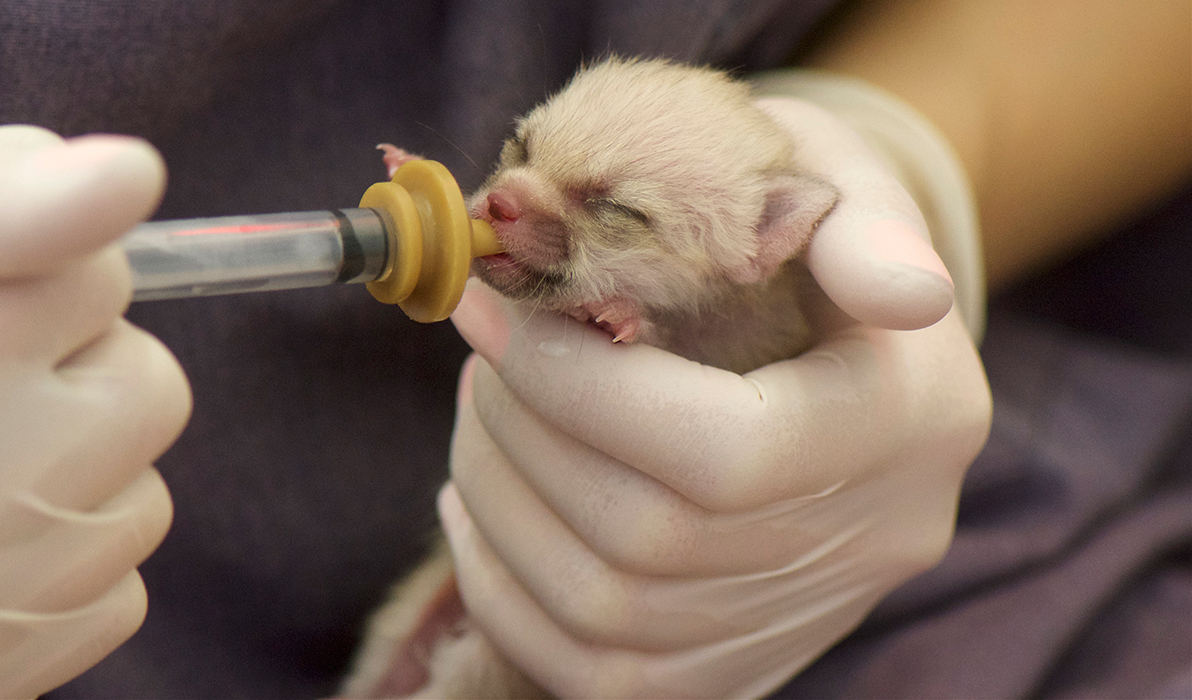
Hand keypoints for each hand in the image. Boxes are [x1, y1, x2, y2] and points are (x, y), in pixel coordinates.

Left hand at [441, 97, 991, 697]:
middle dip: (521, 432)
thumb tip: (904, 288)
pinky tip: (479, 499)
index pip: (723, 452)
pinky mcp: (734, 659)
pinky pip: (590, 669)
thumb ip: (859, 233)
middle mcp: (867, 541)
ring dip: (498, 499)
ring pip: (600, 610)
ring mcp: (799, 616)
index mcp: (910, 419)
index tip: (493, 311)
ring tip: (478, 406)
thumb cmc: (804, 226)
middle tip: (478, 347)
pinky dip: (505, 585)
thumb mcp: (838, 186)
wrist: (844, 333)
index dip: (577, 389)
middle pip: (646, 539)